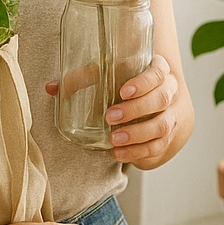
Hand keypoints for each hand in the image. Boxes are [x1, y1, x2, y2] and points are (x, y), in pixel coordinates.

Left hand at [46, 55, 179, 168]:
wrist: (159, 104)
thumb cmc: (128, 84)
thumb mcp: (109, 76)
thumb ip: (83, 78)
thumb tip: (52, 88)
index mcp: (158, 71)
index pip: (158, 72)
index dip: (143, 82)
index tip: (123, 91)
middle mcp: (170, 92)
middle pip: (161, 99)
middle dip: (136, 110)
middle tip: (110, 117)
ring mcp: (171, 116)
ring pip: (162, 126)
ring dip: (137, 134)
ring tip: (114, 140)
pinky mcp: (168, 137)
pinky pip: (157, 146)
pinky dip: (138, 152)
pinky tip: (120, 153)